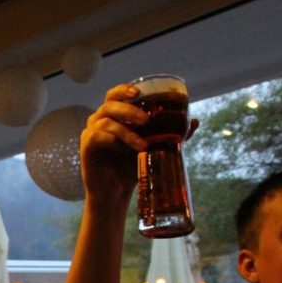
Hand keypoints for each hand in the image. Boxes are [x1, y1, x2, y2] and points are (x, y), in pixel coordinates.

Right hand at [79, 83, 197, 205]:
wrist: (115, 193)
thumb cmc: (131, 167)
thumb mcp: (154, 147)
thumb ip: (171, 133)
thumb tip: (195, 121)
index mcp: (113, 116)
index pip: (115, 95)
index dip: (124, 89)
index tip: (138, 93)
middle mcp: (99, 120)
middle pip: (110, 104)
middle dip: (129, 110)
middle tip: (146, 119)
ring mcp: (90, 133)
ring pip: (106, 121)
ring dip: (127, 132)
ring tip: (143, 145)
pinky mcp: (86, 147)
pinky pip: (99, 137)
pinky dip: (114, 141)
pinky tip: (126, 151)